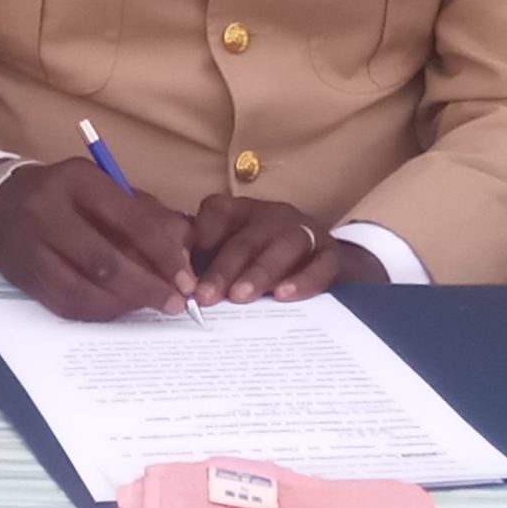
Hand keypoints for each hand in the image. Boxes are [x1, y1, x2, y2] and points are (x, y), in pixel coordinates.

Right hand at [0, 160, 197, 322]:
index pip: (129, 220)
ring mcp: (30, 245)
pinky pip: (64, 303)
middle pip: (104, 260)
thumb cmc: (66, 196)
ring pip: (82, 288)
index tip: (186, 279)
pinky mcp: (21, 274)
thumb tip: (185, 252)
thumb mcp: (103, 188)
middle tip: (174, 304)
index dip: (162, 254)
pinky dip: (97, 312)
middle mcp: (48, 209)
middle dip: (146, 287)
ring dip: (123, 305)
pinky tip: (118, 309)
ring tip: (148, 307)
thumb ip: (146, 215)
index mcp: (78, 180)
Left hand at [188, 193, 382, 305]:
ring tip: (240, 296)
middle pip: (246, 238)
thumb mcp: (231, 255)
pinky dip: (303, 280)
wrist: (324, 264)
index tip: (182, 273)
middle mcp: (271, 215)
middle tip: (205, 296)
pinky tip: (284, 296)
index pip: (216, 213)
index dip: (198, 241)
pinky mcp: (331, 254)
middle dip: (223, 268)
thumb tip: (175, 288)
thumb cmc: (261, 261)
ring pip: (284, 245)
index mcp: (240, 211)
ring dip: (259, 271)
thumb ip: (206, 265)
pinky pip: (321, 264)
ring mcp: (305, 231)